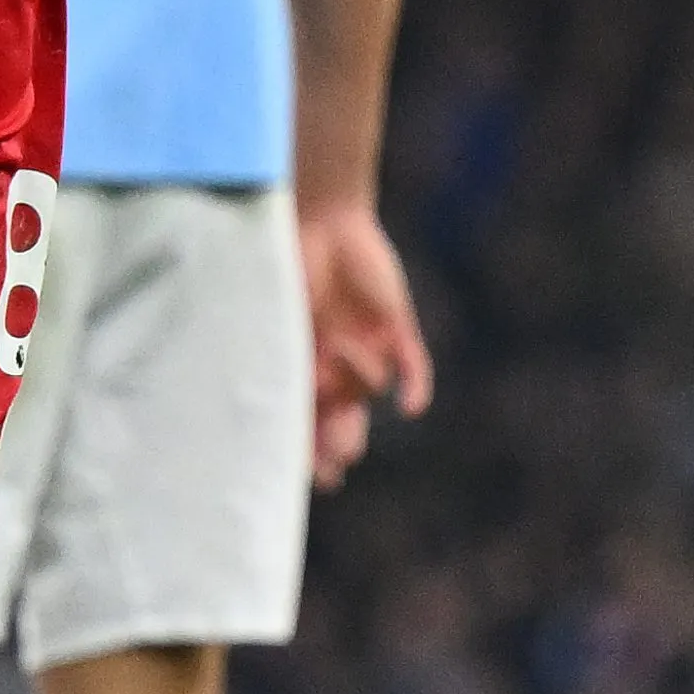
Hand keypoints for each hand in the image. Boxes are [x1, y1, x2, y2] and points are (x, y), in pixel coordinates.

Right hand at [299, 197, 430, 488]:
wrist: (323, 215)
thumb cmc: (288, 265)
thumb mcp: (280, 322)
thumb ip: (287, 365)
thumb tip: (288, 412)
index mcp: (300, 362)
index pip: (306, 418)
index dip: (310, 450)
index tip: (316, 478)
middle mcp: (334, 360)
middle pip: (343, 420)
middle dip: (339, 444)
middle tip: (337, 468)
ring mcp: (366, 345)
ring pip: (371, 387)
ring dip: (356, 378)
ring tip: (336, 347)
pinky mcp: (396, 328)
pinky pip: (412, 367)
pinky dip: (413, 387)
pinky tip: (412, 407)